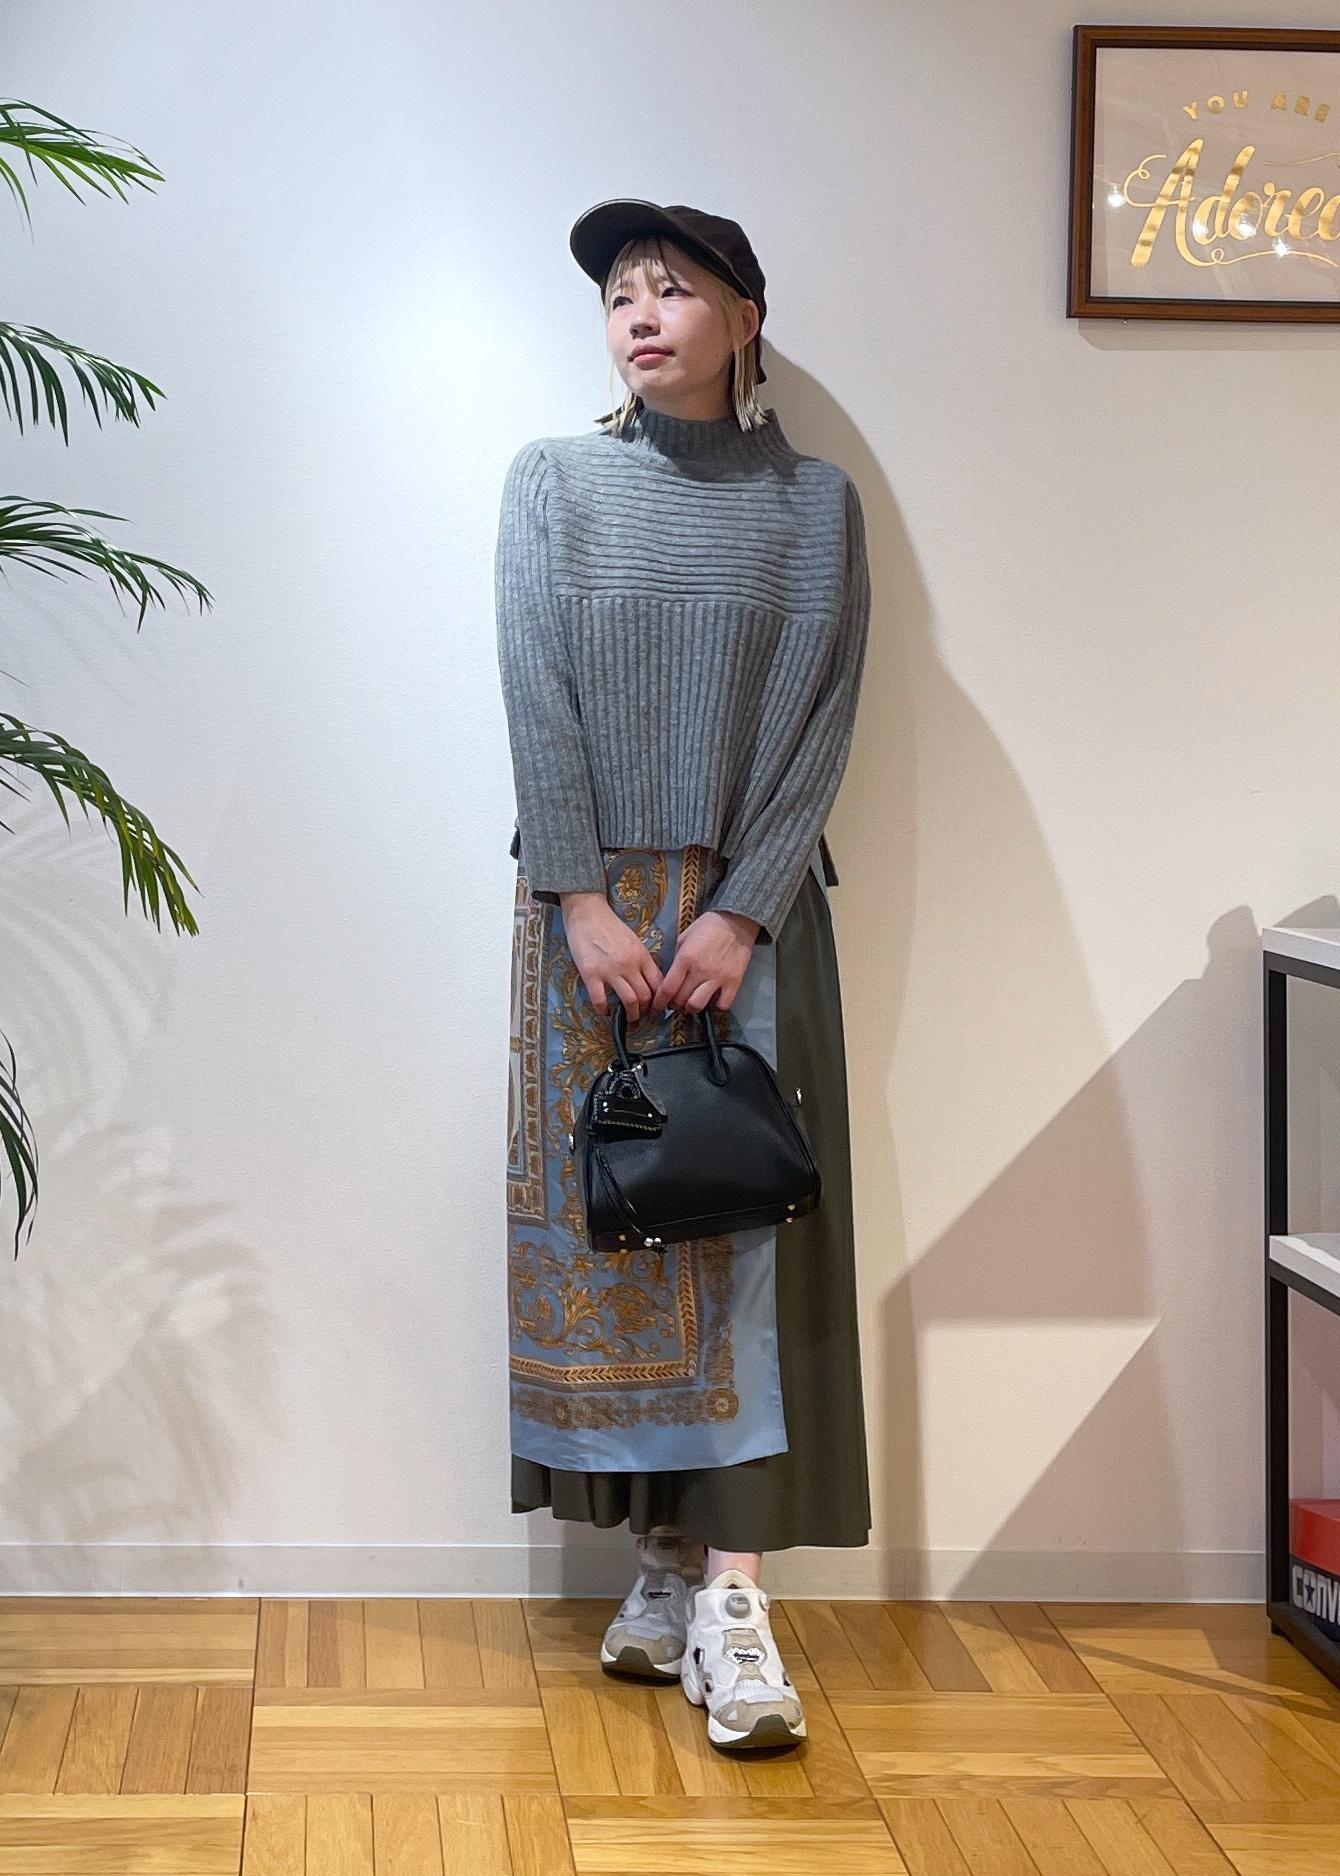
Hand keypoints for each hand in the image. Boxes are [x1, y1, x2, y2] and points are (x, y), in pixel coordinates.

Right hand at [561, 893, 663, 1019]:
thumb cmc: (610, 926)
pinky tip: (604, 1012)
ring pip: (629, 1001)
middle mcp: (629, 965)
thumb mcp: (634, 941)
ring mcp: (610, 970)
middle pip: (646, 996)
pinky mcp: (591, 974)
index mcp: (642, 956)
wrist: (588, 913)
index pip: (658, 984)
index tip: (657, 1006)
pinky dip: (604, 1010)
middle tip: (643, 1015)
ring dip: (631, 1014)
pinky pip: (600, 1000)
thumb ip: (642, 960)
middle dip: (646, 1010)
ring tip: (629, 1018)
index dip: (660, 999)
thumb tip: (649, 980)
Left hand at [650, 909, 759, 1015]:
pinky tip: (713, 999)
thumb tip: (671, 978)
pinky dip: (716, 1006)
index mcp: (685, 958)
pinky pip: (722, 1005)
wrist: (736, 921)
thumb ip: (676, 959)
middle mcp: (700, 970)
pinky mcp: (734, 982)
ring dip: (691, 1008)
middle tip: (674, 1002)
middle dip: (674, 1004)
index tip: (657, 1007)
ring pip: (698, 1005)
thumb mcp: (684, 938)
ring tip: (691, 1002)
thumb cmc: (707, 927)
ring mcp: (718, 978)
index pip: (668, 988)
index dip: (660, 1002)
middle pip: (680, 999)